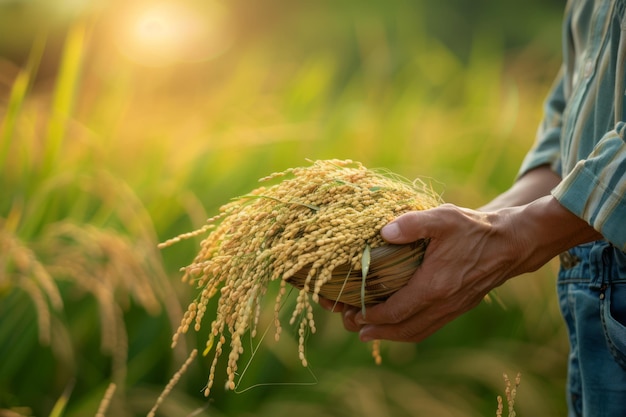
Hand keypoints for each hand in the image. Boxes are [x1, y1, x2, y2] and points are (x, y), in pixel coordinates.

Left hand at [320, 197, 599, 342]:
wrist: (512, 242)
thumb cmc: (474, 229)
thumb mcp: (442, 219)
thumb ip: (411, 224)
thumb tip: (382, 231)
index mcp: (435, 286)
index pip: (396, 311)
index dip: (371, 315)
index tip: (352, 312)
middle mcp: (443, 304)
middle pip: (403, 328)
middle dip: (375, 331)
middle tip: (352, 327)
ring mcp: (453, 308)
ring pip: (417, 331)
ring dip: (391, 335)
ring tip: (368, 333)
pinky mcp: (459, 306)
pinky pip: (429, 327)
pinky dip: (409, 329)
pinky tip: (399, 324)